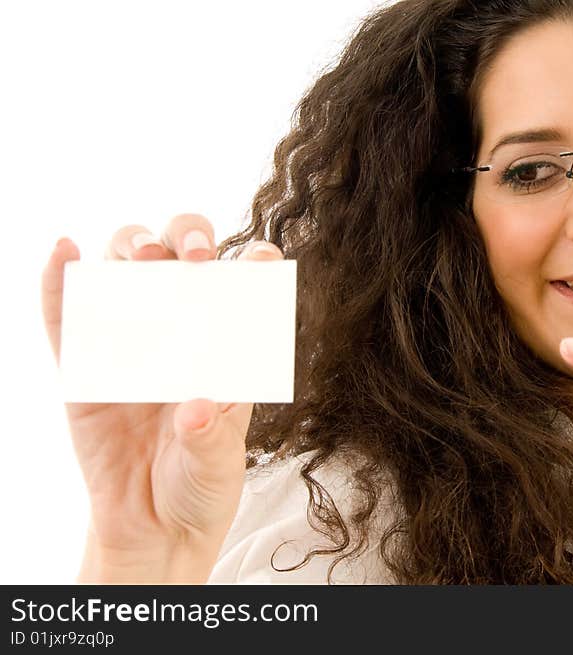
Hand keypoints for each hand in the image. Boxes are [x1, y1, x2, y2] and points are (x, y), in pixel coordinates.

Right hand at [41, 214, 284, 581]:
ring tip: (143, 253)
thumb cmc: (199, 484)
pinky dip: (58, 281)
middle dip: (188, 241)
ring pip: (124, 274)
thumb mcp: (216, 464)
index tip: (262, 257)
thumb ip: (210, 437)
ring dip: (131, 247)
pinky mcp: (83, 368)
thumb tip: (196, 408)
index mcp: (223, 352)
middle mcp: (179, 336)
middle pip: (179, 263)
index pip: (239, 295)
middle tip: (196, 257)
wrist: (151, 527)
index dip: (251, 267)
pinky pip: (65, 319)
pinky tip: (62, 251)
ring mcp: (128, 346)